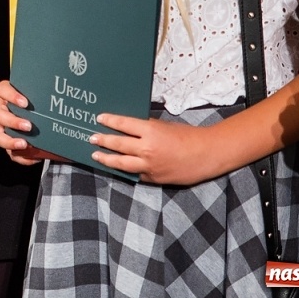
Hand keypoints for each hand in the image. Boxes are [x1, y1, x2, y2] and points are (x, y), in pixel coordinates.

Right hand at [0, 79, 64, 166]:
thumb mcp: (38, 95)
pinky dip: (22, 157)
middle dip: (12, 121)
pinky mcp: (9, 144)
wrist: (43, 117)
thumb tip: (58, 95)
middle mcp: (1, 110)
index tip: (25, 103)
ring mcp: (2, 128)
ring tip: (24, 144)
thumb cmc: (38, 102)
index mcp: (6, 95)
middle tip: (29, 126)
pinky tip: (35, 158)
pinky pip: (11, 153)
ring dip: (10, 141)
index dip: (11, 96)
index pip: (2, 90)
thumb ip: (42, 93)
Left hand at [89, 111, 219, 184]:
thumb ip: (146, 128)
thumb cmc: (188, 136)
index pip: (124, 125)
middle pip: (118, 144)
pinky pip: (134, 174)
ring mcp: (150, 166)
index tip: (99, 118)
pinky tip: (115, 168)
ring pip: (121, 163)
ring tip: (96, 155)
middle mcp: (147, 149)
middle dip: (103, 141)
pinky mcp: (154, 178)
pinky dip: (124, 170)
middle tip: (91, 137)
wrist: (207, 155)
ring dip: (107, 159)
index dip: (110, 121)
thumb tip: (128, 127)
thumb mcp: (164, 126)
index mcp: (151, 131)